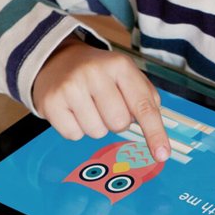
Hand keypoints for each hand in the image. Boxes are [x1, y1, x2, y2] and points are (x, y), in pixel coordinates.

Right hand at [32, 40, 170, 161]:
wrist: (58, 61)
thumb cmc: (100, 74)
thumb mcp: (126, 75)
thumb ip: (146, 99)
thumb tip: (157, 135)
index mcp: (120, 65)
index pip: (143, 106)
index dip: (155, 133)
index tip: (162, 154)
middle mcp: (95, 73)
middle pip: (119, 124)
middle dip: (117, 122)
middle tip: (106, 105)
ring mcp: (71, 87)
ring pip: (97, 132)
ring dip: (96, 125)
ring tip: (88, 105)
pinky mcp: (51, 102)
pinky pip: (74, 135)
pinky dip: (76, 128)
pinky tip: (73, 110)